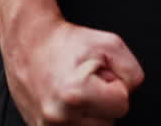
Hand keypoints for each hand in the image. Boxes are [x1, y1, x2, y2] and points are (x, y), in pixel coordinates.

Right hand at [0, 16, 144, 124]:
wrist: (29, 42)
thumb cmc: (66, 42)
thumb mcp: (111, 44)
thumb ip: (132, 72)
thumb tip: (128, 94)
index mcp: (75, 94)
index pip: (122, 105)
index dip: (115, 86)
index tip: (99, 74)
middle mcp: (59, 116)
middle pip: (108, 123)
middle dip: (103, 103)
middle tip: (87, 83)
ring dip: (90, 113)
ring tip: (77, 92)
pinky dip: (75, 118)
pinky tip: (66, 101)